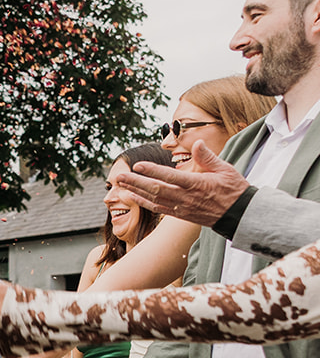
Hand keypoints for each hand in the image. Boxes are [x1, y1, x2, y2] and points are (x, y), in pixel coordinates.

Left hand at [115, 142, 249, 225]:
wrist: (238, 215)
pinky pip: (158, 208)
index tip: (138, 165)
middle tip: (119, 175)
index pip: (170, 177)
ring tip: (120, 184)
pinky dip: (143, 202)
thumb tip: (198, 143)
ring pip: (154, 199)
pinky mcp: (179, 214)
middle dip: (136, 182)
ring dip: (135, 191)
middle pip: (156, 189)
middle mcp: (185, 197)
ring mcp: (181, 207)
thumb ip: (208, 157)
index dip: (152, 171)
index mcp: (196, 184)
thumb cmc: (233, 189)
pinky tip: (132, 196)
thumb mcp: (225, 169)